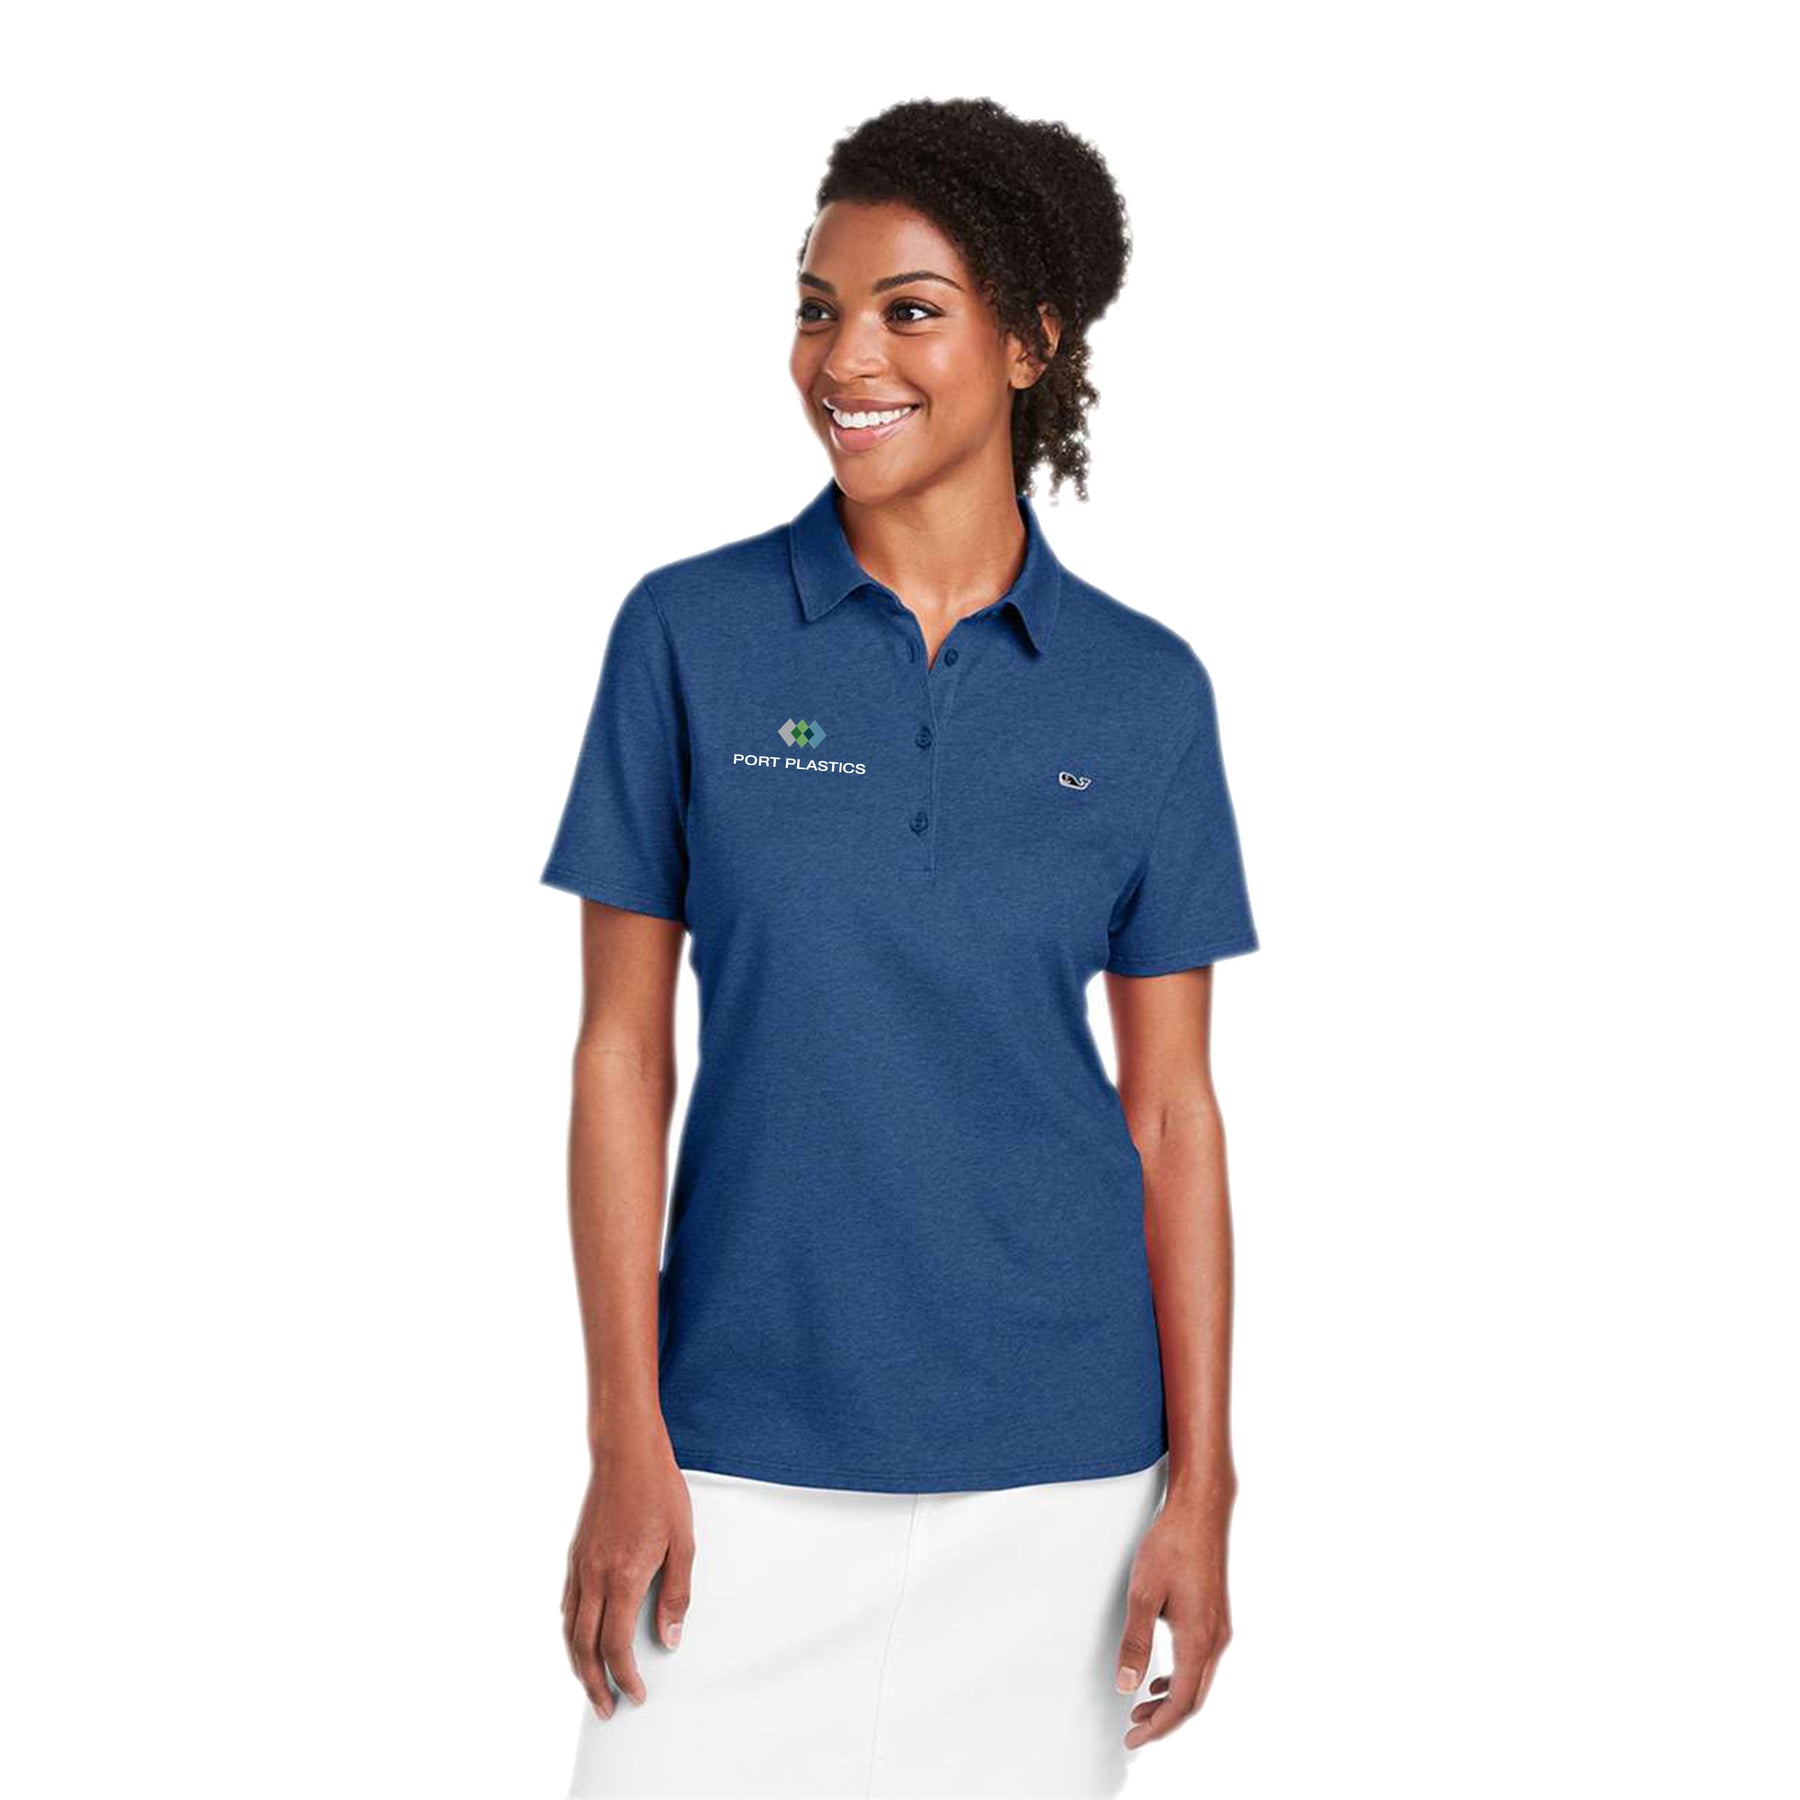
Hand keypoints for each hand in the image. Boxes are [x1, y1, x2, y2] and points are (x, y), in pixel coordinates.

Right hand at [562, 1432, 694, 1718]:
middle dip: (594, 1685)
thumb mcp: (682, 1543)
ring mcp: (580, 1566)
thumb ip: (676, 1595)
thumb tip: (670, 1638)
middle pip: (585, 1648)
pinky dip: (571, 1632)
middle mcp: (594, 1577)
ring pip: (570, 1630)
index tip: (636, 1694)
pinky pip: (567, 1605)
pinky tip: (580, 1638)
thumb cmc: (657, 1490)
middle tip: (606, 1709)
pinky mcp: (575, 1554)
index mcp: (623, 1578)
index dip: (624, 1677)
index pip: (616, 1646)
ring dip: (578, 1664)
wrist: (626, 1452)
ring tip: (591, 1685)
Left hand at [1112, 1487, 1233, 1748]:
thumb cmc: (1171, 1545)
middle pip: (1193, 1698)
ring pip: (1199, 1681)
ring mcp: (1219, 1627)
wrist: (1200, 1511)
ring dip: (1171, 1700)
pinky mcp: (1215, 1616)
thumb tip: (1127, 1685)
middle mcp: (1216, 1639)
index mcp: (1199, 1639)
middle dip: (1164, 1720)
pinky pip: (1201, 1662)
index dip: (1158, 1727)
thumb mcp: (1143, 1593)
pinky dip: (1181, 1678)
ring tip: (1141, 1708)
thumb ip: (1135, 1642)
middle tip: (1133, 1732)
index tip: (1133, 1739)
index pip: (1182, 1702)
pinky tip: (1161, 1676)